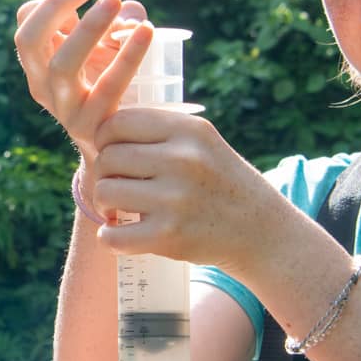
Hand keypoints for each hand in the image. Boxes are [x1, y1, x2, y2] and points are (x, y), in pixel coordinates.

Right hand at [14, 0, 153, 160]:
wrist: (123, 151)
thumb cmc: (114, 88)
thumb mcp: (108, 51)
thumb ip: (118, 22)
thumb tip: (129, 11)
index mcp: (38, 67)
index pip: (27, 28)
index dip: (52, 3)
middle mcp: (43, 88)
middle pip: (30, 41)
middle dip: (57, 6)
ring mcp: (65, 111)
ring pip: (62, 65)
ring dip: (89, 28)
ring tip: (116, 0)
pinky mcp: (94, 128)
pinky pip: (108, 89)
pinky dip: (128, 57)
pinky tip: (147, 32)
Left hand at [89, 105, 289, 273]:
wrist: (260, 231)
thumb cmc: (219, 182)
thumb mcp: (202, 143)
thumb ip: (158, 132)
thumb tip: (99, 130)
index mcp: (188, 130)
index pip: (118, 122)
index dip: (106, 139)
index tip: (112, 154)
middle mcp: (182, 160)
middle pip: (108, 158)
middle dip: (106, 173)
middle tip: (118, 185)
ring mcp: (175, 199)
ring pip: (105, 192)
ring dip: (106, 203)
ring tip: (121, 209)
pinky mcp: (169, 236)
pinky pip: (113, 235)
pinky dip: (109, 237)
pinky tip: (118, 234)